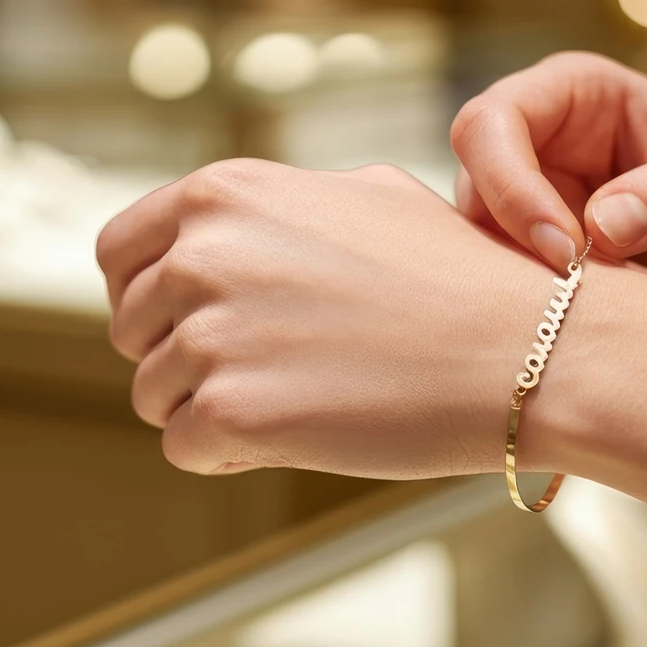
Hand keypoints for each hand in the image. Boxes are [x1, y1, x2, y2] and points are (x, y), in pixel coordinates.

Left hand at [96, 159, 552, 477]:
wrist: (527, 349)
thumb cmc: (458, 277)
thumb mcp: (361, 198)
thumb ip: (273, 210)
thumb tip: (214, 234)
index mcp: (223, 193)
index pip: (118, 252)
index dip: (145, 296)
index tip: (185, 324)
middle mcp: (200, 254)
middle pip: (132, 330)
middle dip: (182, 357)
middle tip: (270, 370)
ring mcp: (209, 334)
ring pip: (154, 395)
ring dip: (212, 408)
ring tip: (304, 396)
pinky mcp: (229, 412)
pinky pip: (186, 448)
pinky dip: (234, 453)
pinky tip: (303, 432)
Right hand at [451, 52, 646, 315]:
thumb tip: (600, 225)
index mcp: (577, 93)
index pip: (491, 124)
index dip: (509, 186)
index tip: (565, 251)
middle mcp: (541, 144)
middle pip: (474, 194)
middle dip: (527, 251)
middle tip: (598, 293)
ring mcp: (535, 207)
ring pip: (492, 256)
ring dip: (559, 291)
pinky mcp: (540, 265)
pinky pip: (522, 296)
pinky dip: (571, 315)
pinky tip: (646, 311)